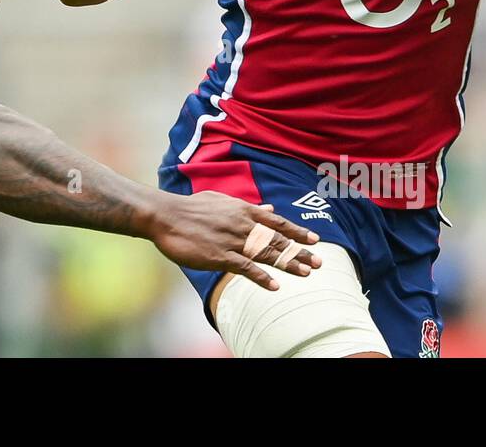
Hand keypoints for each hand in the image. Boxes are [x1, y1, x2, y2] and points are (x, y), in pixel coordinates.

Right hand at [149, 190, 320, 290]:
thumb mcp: (222, 201)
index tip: (315, 239)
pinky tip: (275, 286)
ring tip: (306, 274)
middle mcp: (242, 224)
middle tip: (319, 262)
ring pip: (266, 254)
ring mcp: (232, 240)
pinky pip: (245, 268)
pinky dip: (261, 277)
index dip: (297, 231)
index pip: (277, 222)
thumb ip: (248, 207)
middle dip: (300, 252)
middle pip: (277, 240)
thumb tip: (270, 208)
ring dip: (288, 264)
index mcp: (243, 210)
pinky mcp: (219, 256)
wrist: (166, 216)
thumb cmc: (192, 208)